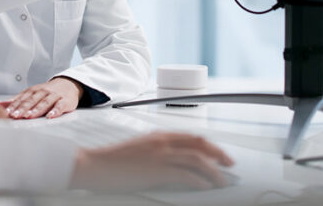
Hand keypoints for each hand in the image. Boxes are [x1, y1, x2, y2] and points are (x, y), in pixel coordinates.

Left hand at [1, 77, 82, 118]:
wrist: (68, 84)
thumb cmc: (47, 91)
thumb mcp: (31, 93)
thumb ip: (16, 100)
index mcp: (33, 91)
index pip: (22, 99)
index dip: (14, 106)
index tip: (7, 113)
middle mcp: (42, 92)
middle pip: (31, 100)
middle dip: (23, 108)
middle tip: (16, 115)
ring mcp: (54, 96)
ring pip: (44, 102)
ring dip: (36, 109)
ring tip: (30, 116)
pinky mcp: (65, 101)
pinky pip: (60, 106)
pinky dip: (55, 111)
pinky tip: (51, 116)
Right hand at [69, 132, 233, 191]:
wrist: (93, 165)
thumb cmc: (111, 161)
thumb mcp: (138, 150)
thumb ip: (157, 151)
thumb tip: (173, 162)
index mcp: (158, 136)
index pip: (192, 137)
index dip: (210, 145)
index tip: (220, 154)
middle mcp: (162, 142)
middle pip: (200, 144)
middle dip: (218, 154)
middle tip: (229, 165)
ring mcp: (160, 155)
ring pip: (197, 159)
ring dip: (213, 171)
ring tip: (221, 180)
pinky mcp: (157, 170)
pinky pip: (186, 175)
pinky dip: (199, 181)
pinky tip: (205, 186)